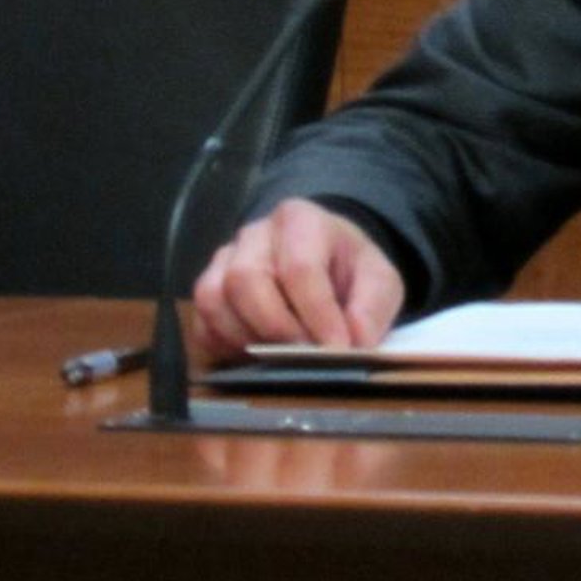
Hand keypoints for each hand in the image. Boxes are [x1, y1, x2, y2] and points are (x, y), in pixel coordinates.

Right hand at [191, 199, 405, 361]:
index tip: (336, 349)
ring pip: (213, 298)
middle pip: (245, 278)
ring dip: (244, 338)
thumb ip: (372, 308)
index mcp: (301, 220)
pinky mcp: (209, 294)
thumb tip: (354, 342)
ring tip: (277, 360)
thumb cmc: (349, 272)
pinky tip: (253, 359)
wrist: (325, 267)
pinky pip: (201, 324)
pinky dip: (223, 348)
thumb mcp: (379, 282)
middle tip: (302, 357)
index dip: (316, 313)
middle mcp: (255, 235)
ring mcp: (224, 261)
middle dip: (274, 327)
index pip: (299, 266)